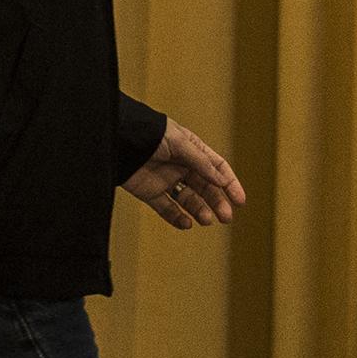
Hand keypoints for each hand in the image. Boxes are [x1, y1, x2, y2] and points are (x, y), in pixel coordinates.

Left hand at [120, 117, 247, 228]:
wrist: (116, 139)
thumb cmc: (148, 133)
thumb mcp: (179, 143)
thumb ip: (201, 162)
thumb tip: (221, 181)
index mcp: (191, 149)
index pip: (216, 168)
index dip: (230, 184)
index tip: (240, 201)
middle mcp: (180, 165)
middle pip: (206, 187)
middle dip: (217, 202)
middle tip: (226, 217)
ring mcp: (166, 179)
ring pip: (188, 200)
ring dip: (199, 211)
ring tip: (206, 220)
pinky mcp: (149, 192)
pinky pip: (166, 208)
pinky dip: (177, 218)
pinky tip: (186, 223)